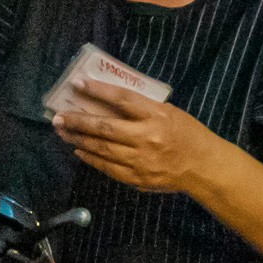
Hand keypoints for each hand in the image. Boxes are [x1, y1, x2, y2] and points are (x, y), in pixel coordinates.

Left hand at [53, 81, 222, 193]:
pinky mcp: (137, 178)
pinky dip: (91, 158)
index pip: (122, 99)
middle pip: (104, 128)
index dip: (98, 90)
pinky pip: (108, 167)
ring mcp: (140, 161)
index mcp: (157, 116)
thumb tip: (108, 101)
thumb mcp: (169, 112)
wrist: (204, 167)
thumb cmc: (187, 133)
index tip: (78, 83)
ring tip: (62, 131)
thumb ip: (141, 108)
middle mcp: (146, 138)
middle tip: (57, 116)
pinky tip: (80, 150)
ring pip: (102, 149)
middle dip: (78, 121)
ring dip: (79, 139)